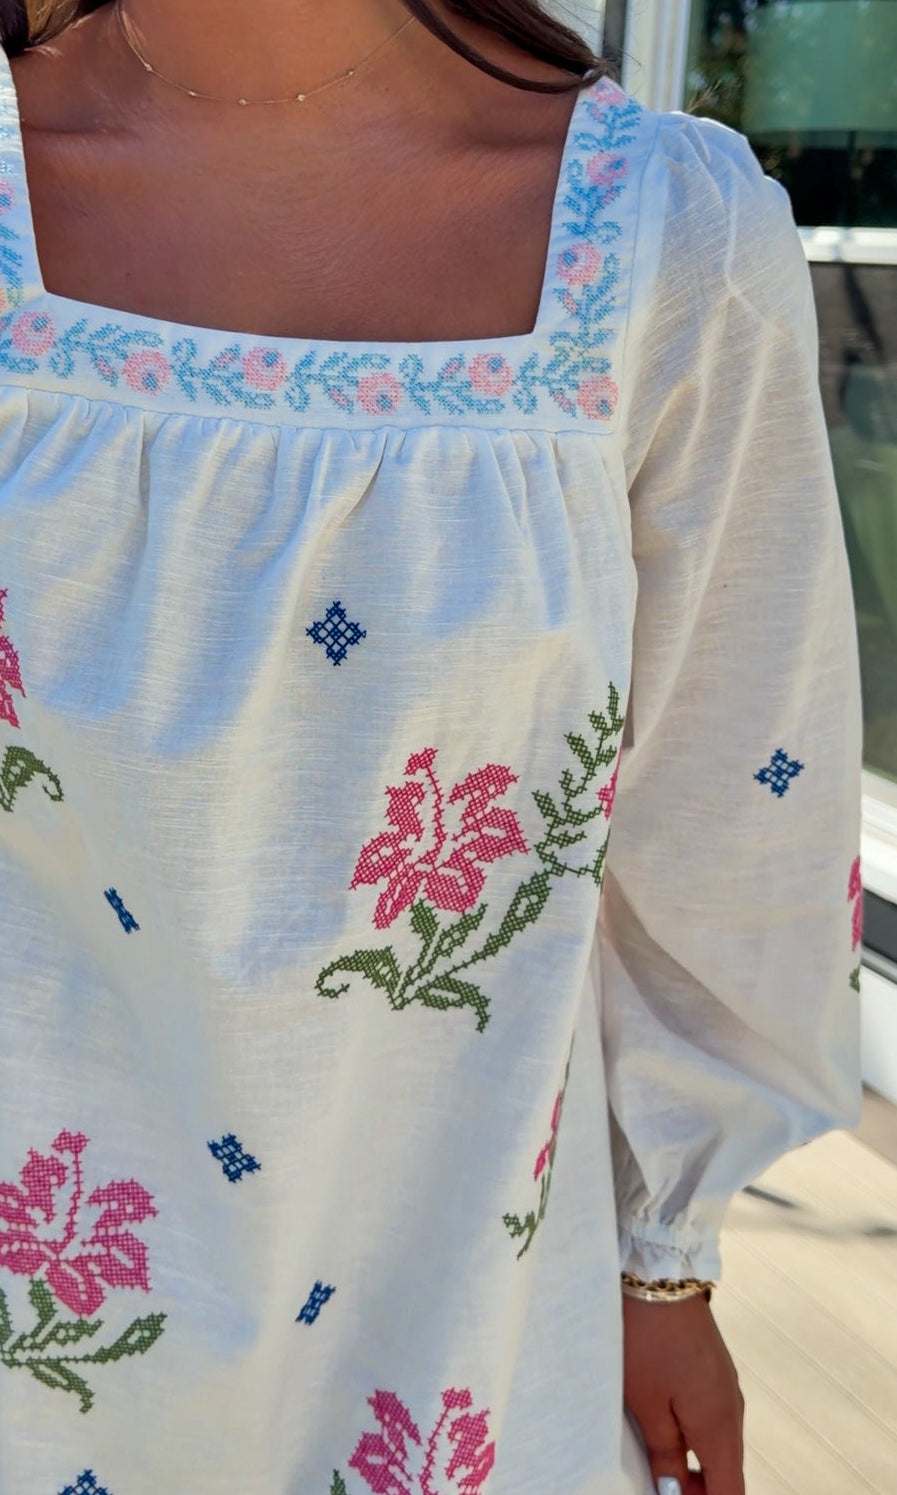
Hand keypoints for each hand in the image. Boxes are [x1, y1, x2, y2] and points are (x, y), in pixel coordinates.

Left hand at [622, 1290, 744, 1494]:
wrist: (660, 1275)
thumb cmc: (647, 1339)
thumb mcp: (647, 1403)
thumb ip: (665, 1454)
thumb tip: (675, 1493)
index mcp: (720, 1427)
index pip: (730, 1493)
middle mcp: (733, 1411)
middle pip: (726, 1472)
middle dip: (697, 1490)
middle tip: (659, 1487)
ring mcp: (726, 1388)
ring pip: (718, 1445)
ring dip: (694, 1463)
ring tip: (655, 1464)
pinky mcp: (715, 1371)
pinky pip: (712, 1418)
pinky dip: (694, 1436)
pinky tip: (663, 1428)